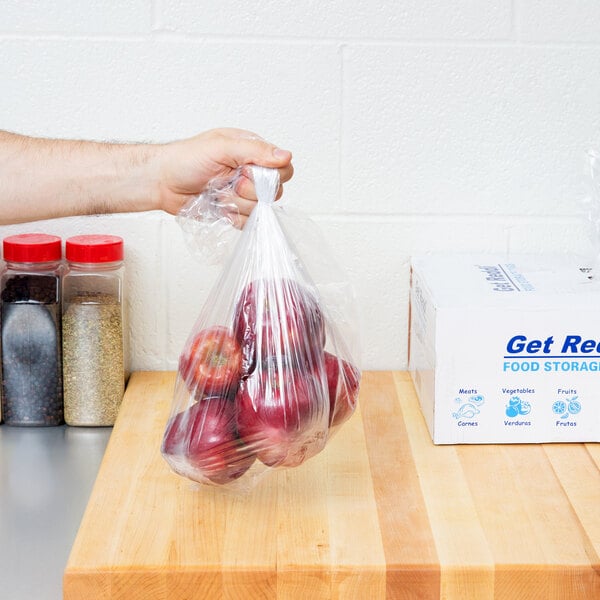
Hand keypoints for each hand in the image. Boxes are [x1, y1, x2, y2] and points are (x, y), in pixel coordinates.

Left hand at [157, 128, 293, 226]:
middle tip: (230, 183)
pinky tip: (219, 206)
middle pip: (274, 192)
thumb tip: (285, 156)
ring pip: (260, 209)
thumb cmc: (185, 159)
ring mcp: (243, 194)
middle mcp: (251, 173)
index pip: (283, 169)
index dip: (269, 176)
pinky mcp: (235, 211)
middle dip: (249, 191)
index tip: (247, 172)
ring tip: (218, 193)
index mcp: (252, 152)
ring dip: (237, 204)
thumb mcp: (221, 147)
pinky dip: (233, 217)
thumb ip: (254, 150)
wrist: (162, 183)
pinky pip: (247, 222)